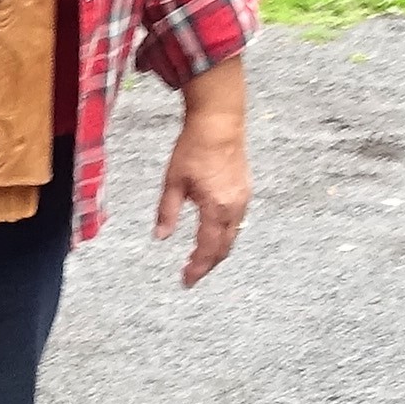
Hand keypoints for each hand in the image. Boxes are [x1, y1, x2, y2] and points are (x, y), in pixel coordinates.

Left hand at [156, 59, 249, 285]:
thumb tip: (160, 237)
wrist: (220, 123)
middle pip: (224, 249)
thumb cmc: (194, 148)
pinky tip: (211, 235)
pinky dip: (224, 235)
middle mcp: (234, 208)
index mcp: (216, 208)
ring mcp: (242, 199)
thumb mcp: (173, 181)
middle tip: (191, 275)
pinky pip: (236, 223)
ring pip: (232, 237)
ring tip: (199, 259)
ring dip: (217, 251)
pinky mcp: (244, 191)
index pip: (208, 249)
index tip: (185, 281)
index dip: (197, 268)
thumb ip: (167, 212)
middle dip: (208, 265)